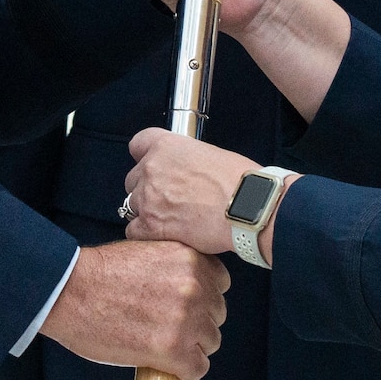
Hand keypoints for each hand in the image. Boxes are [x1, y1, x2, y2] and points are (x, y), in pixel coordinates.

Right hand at [38, 240, 229, 379]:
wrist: (69, 292)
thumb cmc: (98, 273)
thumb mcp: (147, 251)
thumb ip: (175, 267)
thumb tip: (189, 290)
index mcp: (190, 258)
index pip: (219, 284)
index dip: (202, 298)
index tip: (184, 306)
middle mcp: (195, 287)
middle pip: (216, 315)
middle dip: (196, 324)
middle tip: (167, 329)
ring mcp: (186, 318)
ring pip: (209, 343)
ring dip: (189, 348)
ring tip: (161, 347)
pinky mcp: (173, 349)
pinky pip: (196, 369)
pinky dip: (182, 373)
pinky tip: (163, 366)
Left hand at [124, 130, 263, 258]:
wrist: (247, 208)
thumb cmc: (239, 182)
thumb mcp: (211, 154)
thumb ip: (187, 160)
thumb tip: (185, 171)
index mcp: (166, 146)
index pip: (138, 144)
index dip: (144, 156)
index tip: (152, 164)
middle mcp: (151, 168)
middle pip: (133, 179)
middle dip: (147, 188)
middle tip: (169, 198)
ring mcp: (148, 198)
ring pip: (132, 205)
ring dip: (148, 211)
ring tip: (171, 219)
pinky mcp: (151, 226)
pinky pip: (134, 230)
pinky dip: (145, 234)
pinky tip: (163, 235)